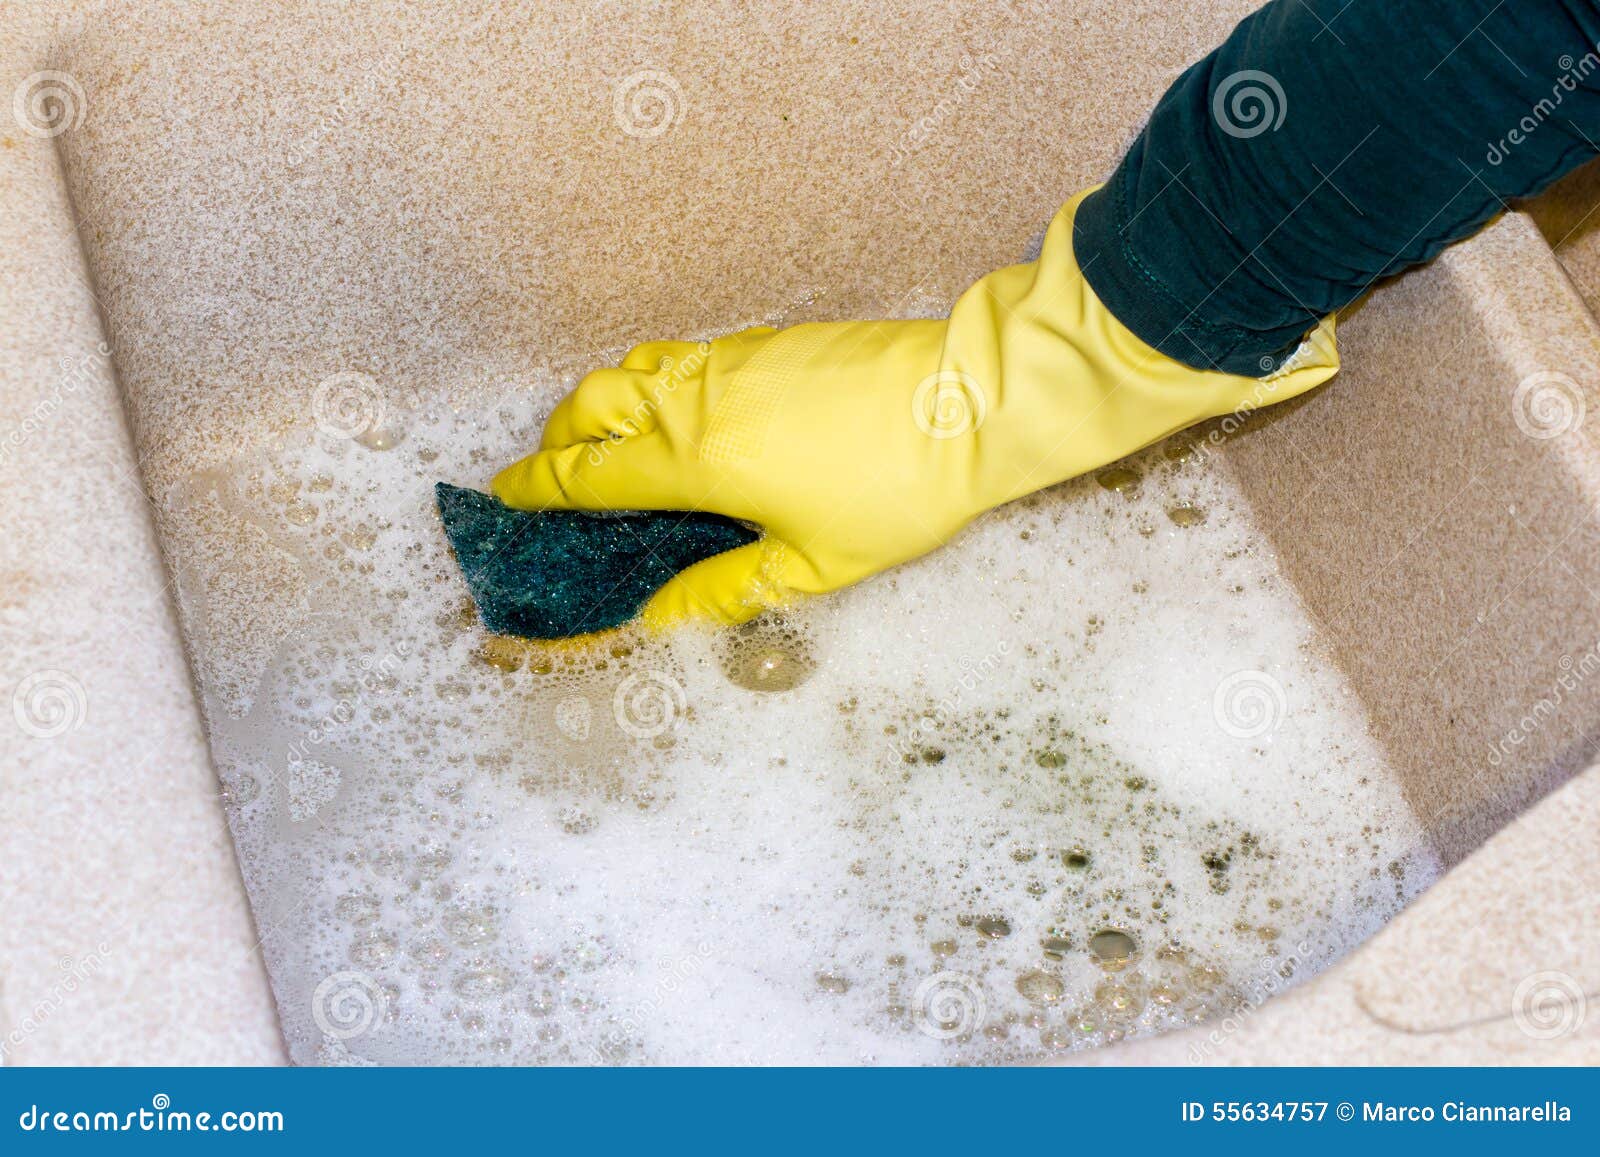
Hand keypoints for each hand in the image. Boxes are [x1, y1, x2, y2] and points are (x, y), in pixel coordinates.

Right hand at [491, 189, 1337, 624]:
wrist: (971, 401)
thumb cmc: (898, 489)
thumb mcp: (811, 563)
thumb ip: (722, 591)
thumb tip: (658, 618)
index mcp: (696, 458)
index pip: (587, 474)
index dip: (538, 491)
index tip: (504, 501)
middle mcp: (697, 397)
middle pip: (590, 406)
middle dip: (557, 441)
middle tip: (556, 480)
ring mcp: (730, 359)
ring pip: (631, 370)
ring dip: (600, 406)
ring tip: (609, 448)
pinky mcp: (764, 341)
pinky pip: (679, 357)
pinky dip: (651, 385)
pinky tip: (680, 418)